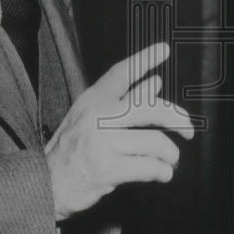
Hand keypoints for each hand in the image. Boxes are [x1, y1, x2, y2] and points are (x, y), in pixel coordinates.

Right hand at [44, 42, 192, 221]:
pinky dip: (161, 171)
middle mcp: (98, 116)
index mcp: (93, 100)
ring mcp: (103, 142)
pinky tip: (162, 173)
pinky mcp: (108, 168)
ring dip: (169, 154)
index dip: (144, 59)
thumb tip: (155, 83)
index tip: (163, 49)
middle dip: (176, 118)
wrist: (46, 183)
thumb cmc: (72, 150)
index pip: (121, 73)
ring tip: (170, 159)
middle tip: (188, 128)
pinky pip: (148, 166)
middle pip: (150, 108)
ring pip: (154, 141)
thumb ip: (123, 101)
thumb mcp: (90, 118)